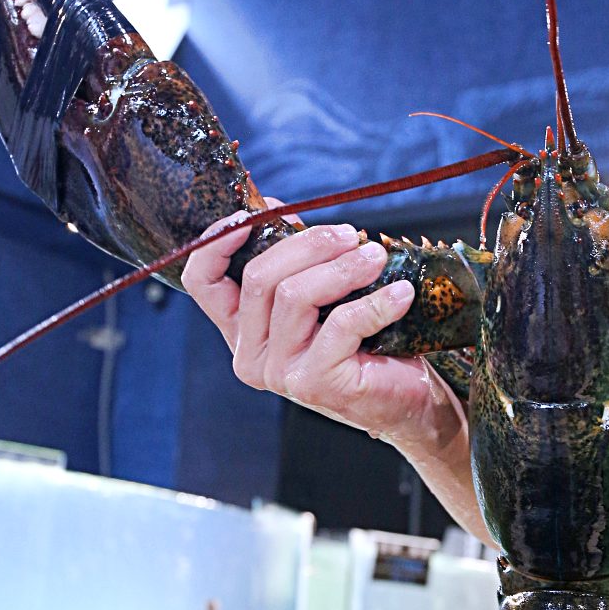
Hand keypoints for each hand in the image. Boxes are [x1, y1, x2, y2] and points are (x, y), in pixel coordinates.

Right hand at [181, 206, 465, 453]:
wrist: (406, 400)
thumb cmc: (365, 343)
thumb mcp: (322, 296)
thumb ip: (294, 261)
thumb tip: (276, 209)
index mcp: (241, 329)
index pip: (202, 281)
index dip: (219, 240)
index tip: (258, 212)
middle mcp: (249, 354)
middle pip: (258, 277)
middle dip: (309, 245)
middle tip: (352, 235)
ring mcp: (278, 372)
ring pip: (294, 296)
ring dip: (343, 268)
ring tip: (377, 258)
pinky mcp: (313, 383)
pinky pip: (341, 324)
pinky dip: (376, 302)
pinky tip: (401, 294)